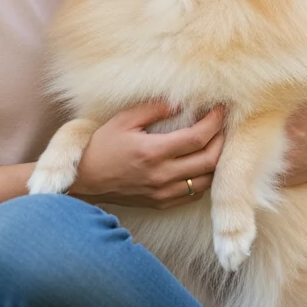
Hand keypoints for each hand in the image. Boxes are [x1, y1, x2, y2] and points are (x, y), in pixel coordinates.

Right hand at [69, 102, 224, 209]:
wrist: (85, 181)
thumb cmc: (102, 146)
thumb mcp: (123, 120)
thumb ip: (154, 109)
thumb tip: (181, 102)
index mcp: (152, 152)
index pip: (197, 138)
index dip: (214, 122)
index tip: (220, 109)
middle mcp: (162, 175)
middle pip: (210, 160)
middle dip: (222, 140)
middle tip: (221, 125)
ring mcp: (163, 193)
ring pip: (207, 180)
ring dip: (216, 161)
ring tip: (216, 143)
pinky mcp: (162, 203)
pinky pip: (194, 194)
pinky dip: (205, 178)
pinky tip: (201, 164)